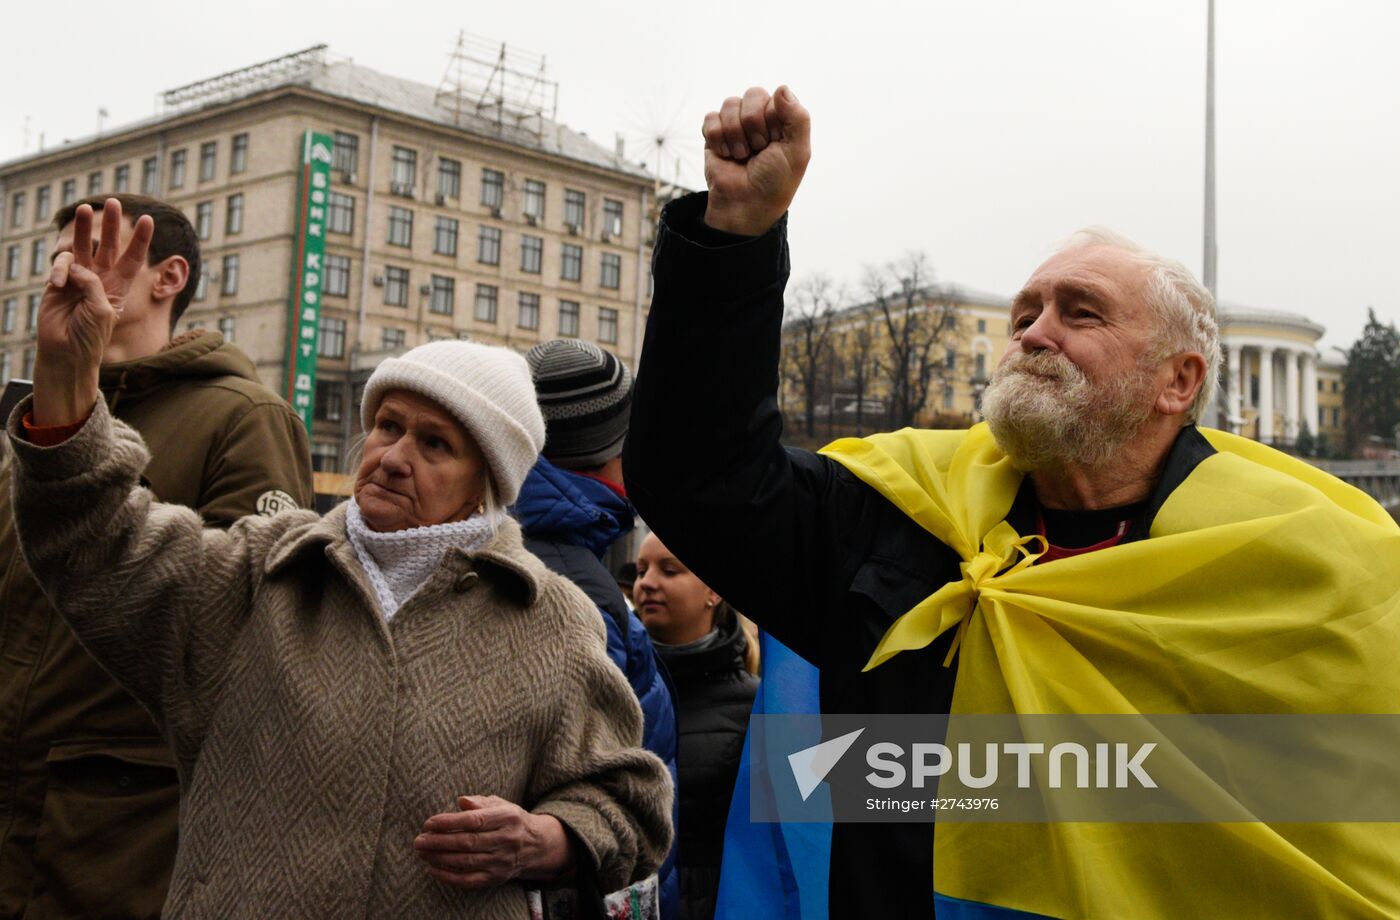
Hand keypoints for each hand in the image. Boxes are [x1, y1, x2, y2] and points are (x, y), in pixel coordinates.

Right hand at [34, 200, 152, 425]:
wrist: (66, 351)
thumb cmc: (90, 336)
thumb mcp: (102, 310)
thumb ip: (94, 284)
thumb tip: (77, 266)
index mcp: (120, 287)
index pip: (133, 258)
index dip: (139, 240)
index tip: (148, 219)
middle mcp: (100, 279)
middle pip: (108, 246)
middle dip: (111, 225)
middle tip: (114, 203)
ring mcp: (78, 279)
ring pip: (82, 247)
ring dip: (82, 227)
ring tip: (84, 208)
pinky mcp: (58, 281)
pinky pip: (62, 265)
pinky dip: (61, 270)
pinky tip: (59, 283)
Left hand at [414, 795, 574, 888]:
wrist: (535, 846)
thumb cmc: (510, 821)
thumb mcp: (500, 804)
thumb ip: (480, 802)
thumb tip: (461, 801)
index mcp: (508, 817)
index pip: (474, 820)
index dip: (449, 822)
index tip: (429, 823)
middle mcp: (506, 840)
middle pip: (468, 842)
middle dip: (439, 842)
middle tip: (419, 840)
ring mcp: (501, 862)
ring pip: (466, 862)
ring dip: (439, 858)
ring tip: (422, 852)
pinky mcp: (496, 878)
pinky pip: (469, 880)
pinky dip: (448, 876)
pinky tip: (432, 869)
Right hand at [701, 85, 810, 236]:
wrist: (745, 205)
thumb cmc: (774, 181)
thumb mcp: (797, 151)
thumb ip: (798, 117)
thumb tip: (782, 87)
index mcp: (781, 119)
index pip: (774, 97)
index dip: (772, 120)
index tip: (774, 144)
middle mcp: (759, 118)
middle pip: (752, 95)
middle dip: (753, 125)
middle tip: (757, 150)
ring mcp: (735, 125)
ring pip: (729, 104)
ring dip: (735, 134)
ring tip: (741, 155)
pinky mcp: (714, 135)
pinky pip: (710, 118)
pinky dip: (718, 138)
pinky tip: (726, 155)